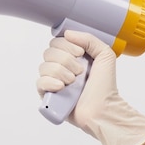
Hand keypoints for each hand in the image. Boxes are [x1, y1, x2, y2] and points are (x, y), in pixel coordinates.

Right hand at [36, 30, 144, 144]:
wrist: (103, 110)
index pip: (57, 41)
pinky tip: (61, 87)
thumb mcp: (105, 55)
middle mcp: (61, 67)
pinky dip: (50, 82)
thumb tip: (67, 34)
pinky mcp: (48, 95)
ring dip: (60, 72)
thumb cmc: (105, 87)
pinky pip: (39, 83)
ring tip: (72, 82)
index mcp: (72, 56)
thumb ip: (89, 39)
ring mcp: (53, 81)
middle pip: (49, 52)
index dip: (67, 45)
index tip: (80, 53)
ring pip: (43, 66)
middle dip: (65, 60)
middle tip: (79, 71)